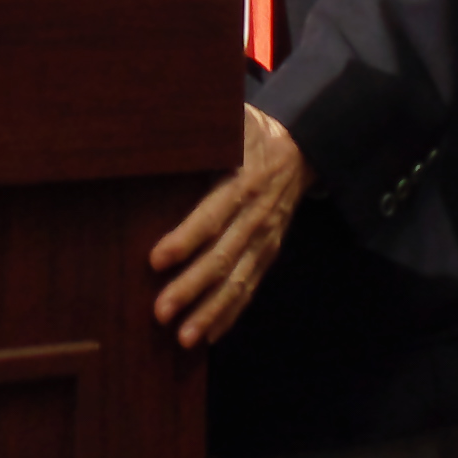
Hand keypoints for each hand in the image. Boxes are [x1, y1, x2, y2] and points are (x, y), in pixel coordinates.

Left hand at [148, 106, 304, 347]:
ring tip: (183, 337)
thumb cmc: (252, 133)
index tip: (156, 259)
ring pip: (238, 281)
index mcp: (243, 183)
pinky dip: (231, 313)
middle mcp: (255, 217)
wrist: (301, 149)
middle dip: (192, 288)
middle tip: (160, 312)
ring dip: (211, 311)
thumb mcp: (232, 121)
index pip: (212, 216)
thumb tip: (165, 127)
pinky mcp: (269, 253)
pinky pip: (251, 287)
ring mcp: (265, 239)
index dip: (185, 239)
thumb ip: (204, 129)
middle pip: (223, 258)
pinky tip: (210, 335)